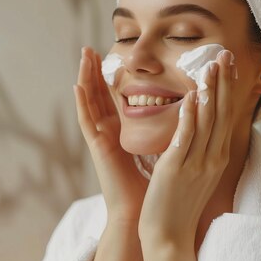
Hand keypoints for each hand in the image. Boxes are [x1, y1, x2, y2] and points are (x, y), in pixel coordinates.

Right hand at [73, 47, 148, 222]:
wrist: (145, 212)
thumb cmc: (154, 186)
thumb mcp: (160, 150)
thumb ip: (163, 130)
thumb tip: (183, 112)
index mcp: (122, 133)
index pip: (113, 98)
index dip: (110, 77)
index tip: (110, 56)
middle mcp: (109, 133)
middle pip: (99, 95)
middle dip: (94, 71)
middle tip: (90, 48)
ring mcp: (101, 139)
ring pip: (90, 102)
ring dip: (85, 77)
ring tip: (83, 55)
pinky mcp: (98, 147)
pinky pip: (87, 121)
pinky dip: (81, 103)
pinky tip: (77, 85)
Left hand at [138, 50, 236, 253]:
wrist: (169, 235)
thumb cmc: (179, 203)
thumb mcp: (196, 172)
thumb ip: (199, 149)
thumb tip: (199, 126)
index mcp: (216, 157)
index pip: (225, 117)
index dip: (227, 90)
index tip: (228, 67)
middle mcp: (211, 158)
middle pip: (221, 113)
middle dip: (223, 83)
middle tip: (224, 55)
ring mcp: (196, 163)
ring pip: (207, 121)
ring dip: (210, 91)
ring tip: (210, 66)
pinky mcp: (177, 168)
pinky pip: (186, 137)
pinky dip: (190, 115)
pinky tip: (192, 96)